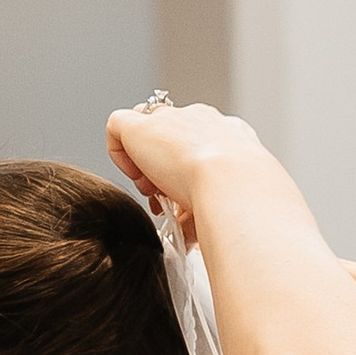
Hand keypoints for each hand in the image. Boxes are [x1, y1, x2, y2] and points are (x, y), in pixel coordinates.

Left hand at [104, 101, 264, 241]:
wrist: (231, 184)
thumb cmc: (237, 199)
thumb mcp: (224, 202)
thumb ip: (199, 213)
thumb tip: (187, 236)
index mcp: (230, 134)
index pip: (200, 143)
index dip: (185, 171)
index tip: (183, 196)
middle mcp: (202, 120)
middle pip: (172, 136)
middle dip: (164, 166)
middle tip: (165, 195)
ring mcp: (172, 118)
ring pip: (147, 130)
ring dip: (143, 162)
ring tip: (152, 191)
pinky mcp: (142, 125)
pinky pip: (118, 125)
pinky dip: (118, 152)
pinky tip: (136, 178)